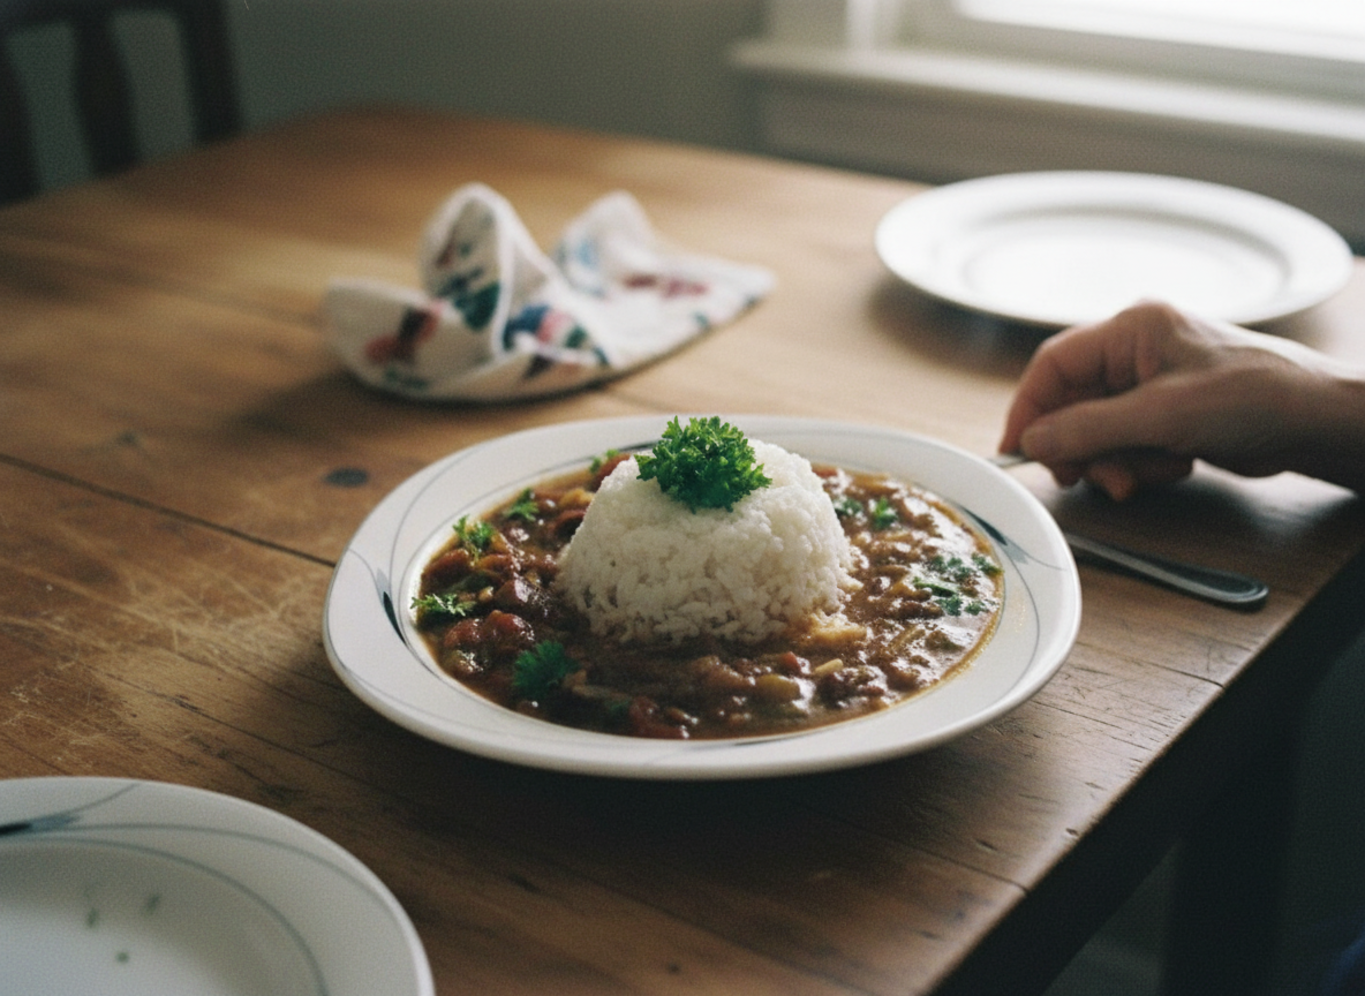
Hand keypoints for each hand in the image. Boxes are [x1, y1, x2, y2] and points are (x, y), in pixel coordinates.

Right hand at [998, 301, 1364, 498]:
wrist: (1317, 422)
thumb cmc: (1254, 398)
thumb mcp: (1160, 415)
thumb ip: (1088, 428)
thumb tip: (1032, 441)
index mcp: (1132, 329)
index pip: (1054, 364)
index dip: (1028, 408)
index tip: (1016, 450)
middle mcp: (1136, 351)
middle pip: (1073, 403)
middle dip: (1080, 446)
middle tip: (1085, 478)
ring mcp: (1152, 383)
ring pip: (1097, 430)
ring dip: (1114, 460)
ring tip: (1145, 475)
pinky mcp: (1167, 413)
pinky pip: (1127, 442)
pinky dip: (1140, 463)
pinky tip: (1174, 465)